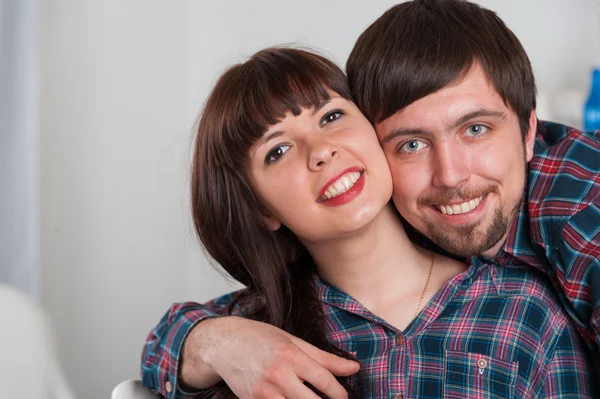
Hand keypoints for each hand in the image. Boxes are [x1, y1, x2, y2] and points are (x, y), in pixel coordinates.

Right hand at [181, 316, 359, 397]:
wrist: (224, 344)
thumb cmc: (260, 338)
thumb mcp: (293, 341)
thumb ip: (324, 357)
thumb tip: (354, 368)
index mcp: (291, 356)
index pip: (325, 381)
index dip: (340, 393)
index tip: (344, 396)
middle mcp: (278, 375)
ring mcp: (264, 392)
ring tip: (310, 398)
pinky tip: (292, 398)